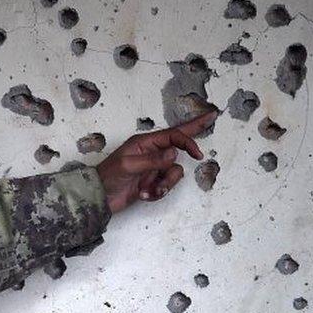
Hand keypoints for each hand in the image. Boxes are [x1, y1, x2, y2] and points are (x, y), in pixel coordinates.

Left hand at [94, 111, 217, 213]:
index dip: (188, 142)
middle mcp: (152, 152)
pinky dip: (157, 193)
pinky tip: (143, 194)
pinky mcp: (153, 182)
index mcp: (145, 142)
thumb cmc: (109, 176)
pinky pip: (167, 186)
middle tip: (212, 116)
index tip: (198, 154)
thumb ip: (153, 160)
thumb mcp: (129, 166)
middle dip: (195, 129)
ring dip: (164, 184)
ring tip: (148, 190)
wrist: (100, 197)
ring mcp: (154, 167)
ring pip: (175, 172)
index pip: (173, 136)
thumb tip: (174, 153)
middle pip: (179, 139)